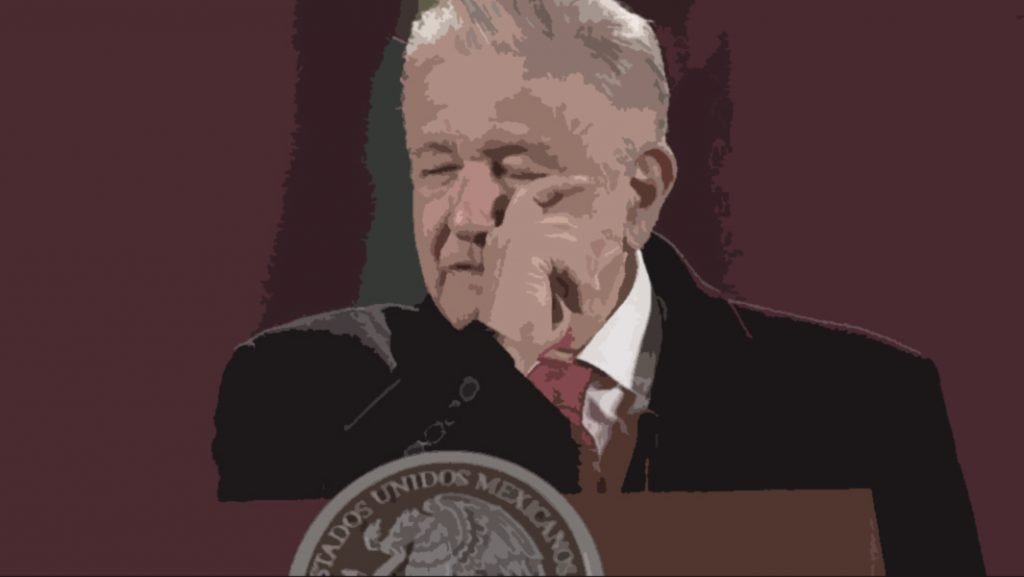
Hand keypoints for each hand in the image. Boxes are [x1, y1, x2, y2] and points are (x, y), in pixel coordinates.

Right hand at [478, 174, 625, 373]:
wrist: (505, 343)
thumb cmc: (529, 321)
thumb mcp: (557, 285)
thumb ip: (576, 261)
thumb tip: (611, 246)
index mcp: (504, 237)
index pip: (530, 196)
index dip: (558, 184)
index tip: (586, 180)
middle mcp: (504, 232)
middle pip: (557, 217)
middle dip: (582, 244)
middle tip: (598, 265)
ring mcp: (512, 237)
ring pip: (568, 235)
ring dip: (583, 270)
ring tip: (581, 297)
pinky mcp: (524, 248)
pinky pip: (569, 251)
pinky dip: (581, 277)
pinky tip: (578, 299)